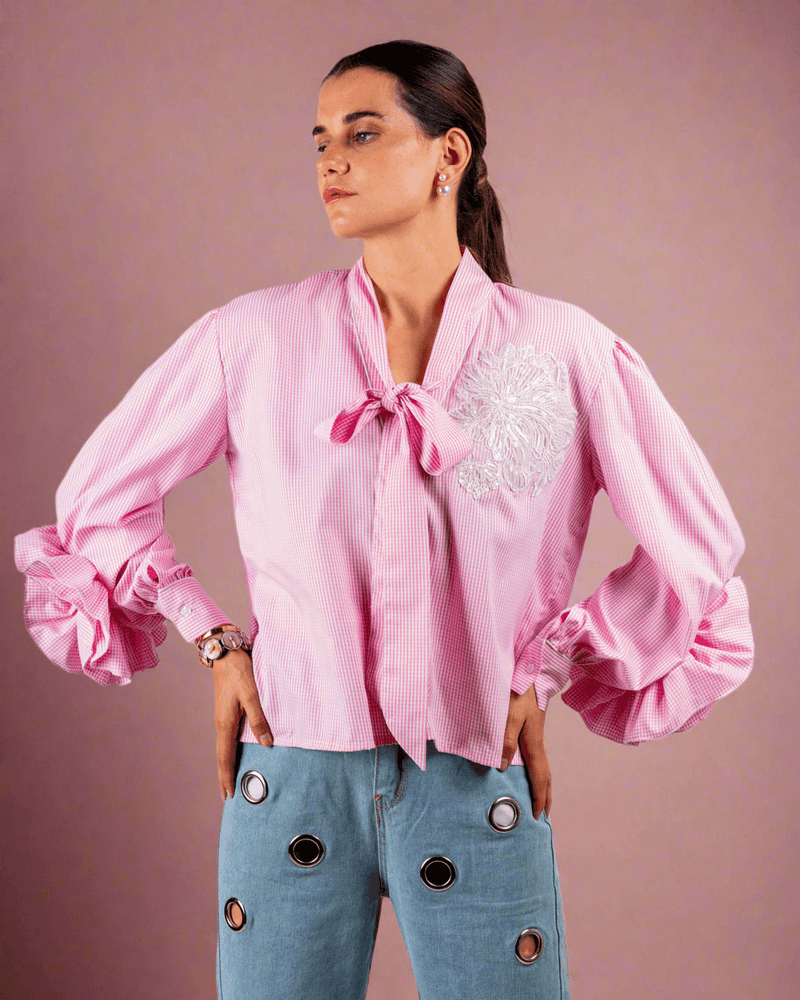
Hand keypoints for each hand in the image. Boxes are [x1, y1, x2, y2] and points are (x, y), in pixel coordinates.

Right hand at [212, 647, 272, 802]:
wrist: (225, 653)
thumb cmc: (239, 672)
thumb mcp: (252, 694)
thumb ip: (258, 718)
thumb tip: (266, 743)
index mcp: (225, 723)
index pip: (225, 757)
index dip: (227, 777)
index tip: (229, 795)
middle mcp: (221, 724)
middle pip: (222, 757)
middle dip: (224, 777)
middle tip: (227, 796)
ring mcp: (222, 718)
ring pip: (223, 748)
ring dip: (226, 765)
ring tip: (230, 780)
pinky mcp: (226, 711)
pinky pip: (227, 738)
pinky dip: (229, 752)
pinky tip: (234, 754)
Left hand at [499, 683, 551, 820]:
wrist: (529, 671)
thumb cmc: (518, 691)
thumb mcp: (509, 715)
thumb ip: (506, 740)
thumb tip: (504, 767)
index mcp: (534, 742)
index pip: (540, 776)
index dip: (540, 797)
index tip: (539, 816)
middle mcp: (538, 741)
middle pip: (545, 775)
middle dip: (546, 796)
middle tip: (544, 816)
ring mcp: (536, 735)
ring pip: (542, 766)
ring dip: (543, 785)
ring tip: (540, 799)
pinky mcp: (531, 728)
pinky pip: (536, 757)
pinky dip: (536, 771)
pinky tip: (529, 771)